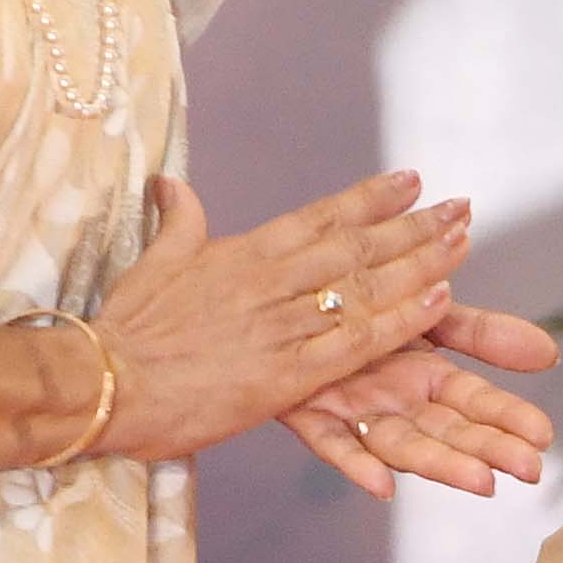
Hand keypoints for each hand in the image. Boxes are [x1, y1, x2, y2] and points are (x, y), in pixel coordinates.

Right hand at [93, 169, 476, 461]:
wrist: (99, 382)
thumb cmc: (123, 329)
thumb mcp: (154, 264)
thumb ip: (178, 222)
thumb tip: (172, 183)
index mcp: (243, 253)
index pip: (320, 216)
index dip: (370, 198)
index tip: (413, 180)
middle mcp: (270, 281)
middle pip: (357, 246)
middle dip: (414, 225)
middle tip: (462, 207)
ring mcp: (282, 325)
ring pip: (366, 287)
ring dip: (421, 262)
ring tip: (463, 242)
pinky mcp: (287, 374)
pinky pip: (356, 340)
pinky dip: (402, 319)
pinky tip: (439, 300)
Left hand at [281, 307, 558, 500]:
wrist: (286, 294)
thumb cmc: (359, 308)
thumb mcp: (428, 314)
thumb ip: (483, 335)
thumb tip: (548, 352)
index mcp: (424, 379)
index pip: (475, 402)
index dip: (508, 418)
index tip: (543, 436)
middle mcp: (395, 402)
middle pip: (447, 430)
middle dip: (489, 449)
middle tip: (528, 468)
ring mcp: (354, 412)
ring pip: (401, 444)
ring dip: (441, 465)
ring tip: (481, 481)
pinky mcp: (308, 412)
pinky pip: (332, 443)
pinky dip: (355, 465)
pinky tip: (380, 486)